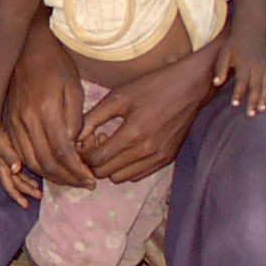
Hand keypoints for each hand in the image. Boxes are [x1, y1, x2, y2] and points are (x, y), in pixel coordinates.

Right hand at [0, 116, 40, 205]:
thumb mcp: (2, 148)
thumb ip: (10, 157)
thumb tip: (16, 169)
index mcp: (2, 169)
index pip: (10, 187)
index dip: (17, 197)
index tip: (26, 206)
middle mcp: (5, 169)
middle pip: (17, 184)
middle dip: (27, 191)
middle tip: (39, 196)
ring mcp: (8, 164)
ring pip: (19, 178)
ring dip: (28, 184)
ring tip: (39, 190)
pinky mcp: (11, 158)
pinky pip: (20, 171)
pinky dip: (27, 175)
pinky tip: (36, 177)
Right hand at [4, 22, 92, 188]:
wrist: (28, 49)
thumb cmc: (56, 65)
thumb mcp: (74, 88)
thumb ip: (75, 119)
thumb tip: (75, 147)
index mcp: (45, 110)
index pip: (61, 152)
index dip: (76, 171)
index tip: (90, 179)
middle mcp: (25, 120)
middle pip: (45, 163)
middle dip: (66, 179)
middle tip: (84, 184)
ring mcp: (14, 123)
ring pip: (30, 162)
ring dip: (51, 177)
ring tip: (70, 179)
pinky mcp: (9, 123)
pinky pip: (20, 153)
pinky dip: (35, 167)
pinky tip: (51, 169)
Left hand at [78, 53, 214, 181]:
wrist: (190, 87)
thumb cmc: (152, 86)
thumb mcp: (118, 96)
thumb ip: (93, 118)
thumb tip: (75, 137)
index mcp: (132, 134)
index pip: (96, 160)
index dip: (84, 153)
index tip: (86, 140)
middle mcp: (146, 151)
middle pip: (105, 174)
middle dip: (95, 161)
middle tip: (98, 142)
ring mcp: (158, 158)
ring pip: (121, 178)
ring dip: (111, 166)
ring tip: (113, 145)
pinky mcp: (167, 160)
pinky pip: (138, 175)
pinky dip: (127, 168)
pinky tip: (128, 148)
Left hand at [214, 39, 265, 115]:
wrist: (249, 30)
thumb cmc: (233, 44)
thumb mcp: (224, 54)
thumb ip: (220, 68)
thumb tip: (216, 83)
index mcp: (244, 64)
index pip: (242, 82)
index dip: (238, 93)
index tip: (235, 104)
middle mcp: (257, 66)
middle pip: (256, 86)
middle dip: (253, 101)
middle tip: (250, 114)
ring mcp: (265, 66)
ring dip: (265, 97)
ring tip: (262, 109)